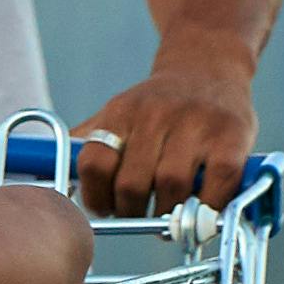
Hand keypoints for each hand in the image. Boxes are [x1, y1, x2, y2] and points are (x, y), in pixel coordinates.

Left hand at [73, 40, 257, 217]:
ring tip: (168, 212)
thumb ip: (86, 146)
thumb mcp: (116, 114)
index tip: (106, 209)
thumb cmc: (156, 107)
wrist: (208, 68)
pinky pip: (214, 187)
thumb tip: (52, 186)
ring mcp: (196, 124)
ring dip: (167, 213)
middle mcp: (156, 114)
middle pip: (132, 185)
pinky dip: (205, 207)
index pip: (94, 164)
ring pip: (170, 188)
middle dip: (131, 211)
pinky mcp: (231, 137)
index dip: (96, 197)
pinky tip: (199, 206)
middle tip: (139, 214)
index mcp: (120, 112)